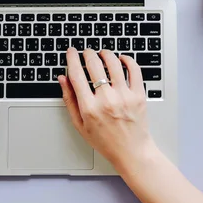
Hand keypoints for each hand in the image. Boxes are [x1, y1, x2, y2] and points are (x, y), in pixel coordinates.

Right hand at [58, 48, 157, 172]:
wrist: (132, 151)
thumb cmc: (106, 141)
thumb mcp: (80, 124)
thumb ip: (70, 100)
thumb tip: (63, 79)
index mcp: (90, 108)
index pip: (77, 75)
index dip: (72, 59)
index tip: (71, 52)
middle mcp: (107, 100)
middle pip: (94, 65)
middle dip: (88, 53)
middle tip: (87, 52)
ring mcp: (124, 96)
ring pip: (114, 63)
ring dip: (106, 54)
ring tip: (102, 54)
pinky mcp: (139, 95)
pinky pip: (134, 70)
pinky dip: (127, 60)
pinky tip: (121, 59)